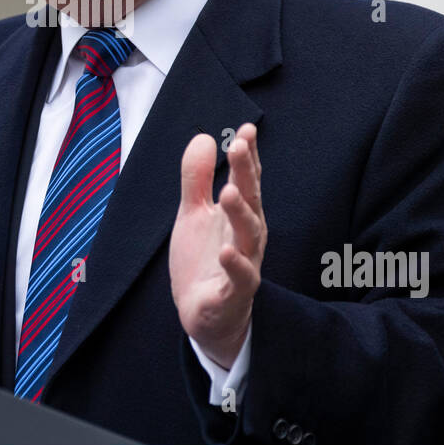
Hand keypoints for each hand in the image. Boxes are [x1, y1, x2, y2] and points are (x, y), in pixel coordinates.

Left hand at [169, 122, 265, 368]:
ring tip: (229, 191)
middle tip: (239, 145)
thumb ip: (196, 178)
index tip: (246, 129)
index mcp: (238, 214)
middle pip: (250, 200)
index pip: (246, 180)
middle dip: (246, 172)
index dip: (247, 155)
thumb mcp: (193, 214)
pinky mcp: (234, 292)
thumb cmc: (205, 260)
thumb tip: (204, 137)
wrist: (205, 315)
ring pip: (248, 235)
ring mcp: (244, 263)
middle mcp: (247, 235)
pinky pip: (240, 278)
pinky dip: (235, 264)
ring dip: (240, 213)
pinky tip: (226, 250)